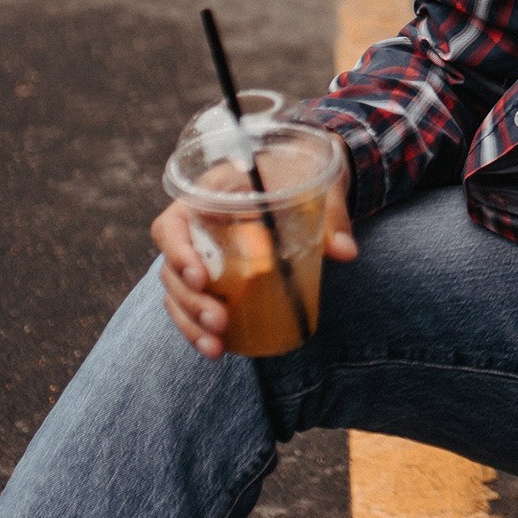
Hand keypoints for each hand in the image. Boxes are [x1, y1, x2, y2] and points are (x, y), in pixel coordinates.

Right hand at [154, 177, 354, 358]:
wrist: (303, 169)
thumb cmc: (300, 170)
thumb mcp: (317, 183)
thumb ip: (331, 213)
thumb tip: (346, 252)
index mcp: (206, 196)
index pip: (171, 226)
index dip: (178, 253)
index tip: (201, 278)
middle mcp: (193, 226)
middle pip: (172, 268)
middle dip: (190, 301)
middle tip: (219, 320)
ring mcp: (200, 253)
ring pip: (177, 292)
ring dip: (190, 322)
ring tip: (216, 346)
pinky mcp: (213, 274)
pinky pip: (193, 302)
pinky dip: (198, 327)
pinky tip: (217, 348)